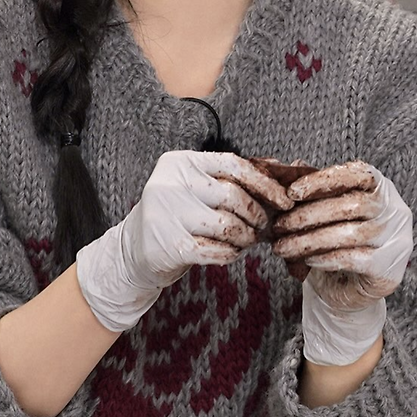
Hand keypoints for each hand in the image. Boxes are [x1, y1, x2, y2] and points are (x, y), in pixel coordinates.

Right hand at [76, 150, 291, 331]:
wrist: (132, 250)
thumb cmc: (175, 214)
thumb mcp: (193, 187)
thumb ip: (227, 178)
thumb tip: (276, 168)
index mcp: (180, 162)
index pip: (232, 164)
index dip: (264, 183)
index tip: (284, 200)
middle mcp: (170, 183)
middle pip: (233, 196)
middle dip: (256, 215)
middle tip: (262, 228)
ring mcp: (167, 214)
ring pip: (228, 225)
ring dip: (246, 238)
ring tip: (246, 241)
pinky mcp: (169, 244)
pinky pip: (216, 251)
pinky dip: (230, 254)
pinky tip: (230, 252)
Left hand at [271, 161, 412, 364]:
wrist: (349, 288)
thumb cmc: (336, 239)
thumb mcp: (325, 210)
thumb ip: (314, 189)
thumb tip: (292, 168)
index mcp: (381, 187)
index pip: (356, 173)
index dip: (322, 180)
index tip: (291, 192)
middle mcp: (396, 210)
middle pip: (352, 205)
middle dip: (309, 215)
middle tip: (279, 226)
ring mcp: (397, 241)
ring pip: (350, 234)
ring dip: (310, 240)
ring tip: (283, 247)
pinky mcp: (389, 269)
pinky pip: (354, 259)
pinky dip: (326, 257)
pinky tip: (306, 259)